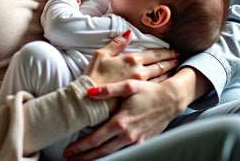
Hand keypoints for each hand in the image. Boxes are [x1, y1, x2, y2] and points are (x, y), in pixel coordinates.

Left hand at [65, 67, 210, 160]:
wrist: (170, 100)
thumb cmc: (148, 91)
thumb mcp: (129, 85)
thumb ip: (109, 90)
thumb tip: (89, 92)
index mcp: (121, 121)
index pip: (96, 138)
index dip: (81, 146)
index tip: (69, 150)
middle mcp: (127, 135)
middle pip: (101, 151)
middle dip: (84, 156)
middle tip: (70, 158)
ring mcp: (135, 141)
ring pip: (112, 153)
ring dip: (96, 157)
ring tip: (82, 158)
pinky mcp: (142, 142)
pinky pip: (123, 151)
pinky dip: (111, 153)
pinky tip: (103, 152)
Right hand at [84, 30, 177, 112]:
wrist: (90, 99)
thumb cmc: (94, 76)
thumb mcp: (102, 54)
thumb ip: (117, 43)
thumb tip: (129, 32)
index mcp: (131, 60)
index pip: (153, 54)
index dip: (164, 52)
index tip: (173, 50)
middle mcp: (139, 72)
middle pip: (160, 65)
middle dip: (170, 60)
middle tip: (178, 57)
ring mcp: (140, 85)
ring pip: (160, 77)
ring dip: (169, 71)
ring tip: (175, 68)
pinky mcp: (138, 97)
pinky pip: (156, 88)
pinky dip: (164, 83)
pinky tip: (167, 83)